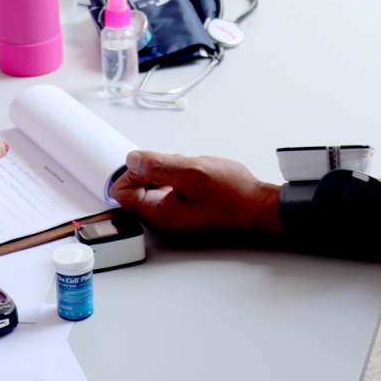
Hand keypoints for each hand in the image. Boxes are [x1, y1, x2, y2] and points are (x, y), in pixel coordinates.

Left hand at [111, 150, 280, 234]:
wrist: (258, 206)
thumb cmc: (232, 194)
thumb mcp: (192, 172)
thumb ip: (157, 165)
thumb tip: (132, 159)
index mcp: (159, 215)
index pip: (122, 191)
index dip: (134, 171)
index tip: (155, 163)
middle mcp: (162, 220)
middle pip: (137, 187)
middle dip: (154, 170)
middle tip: (179, 167)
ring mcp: (173, 216)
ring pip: (153, 185)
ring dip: (168, 171)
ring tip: (192, 171)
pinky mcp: (184, 210)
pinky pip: (168, 188)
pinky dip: (178, 176)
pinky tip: (196, 176)